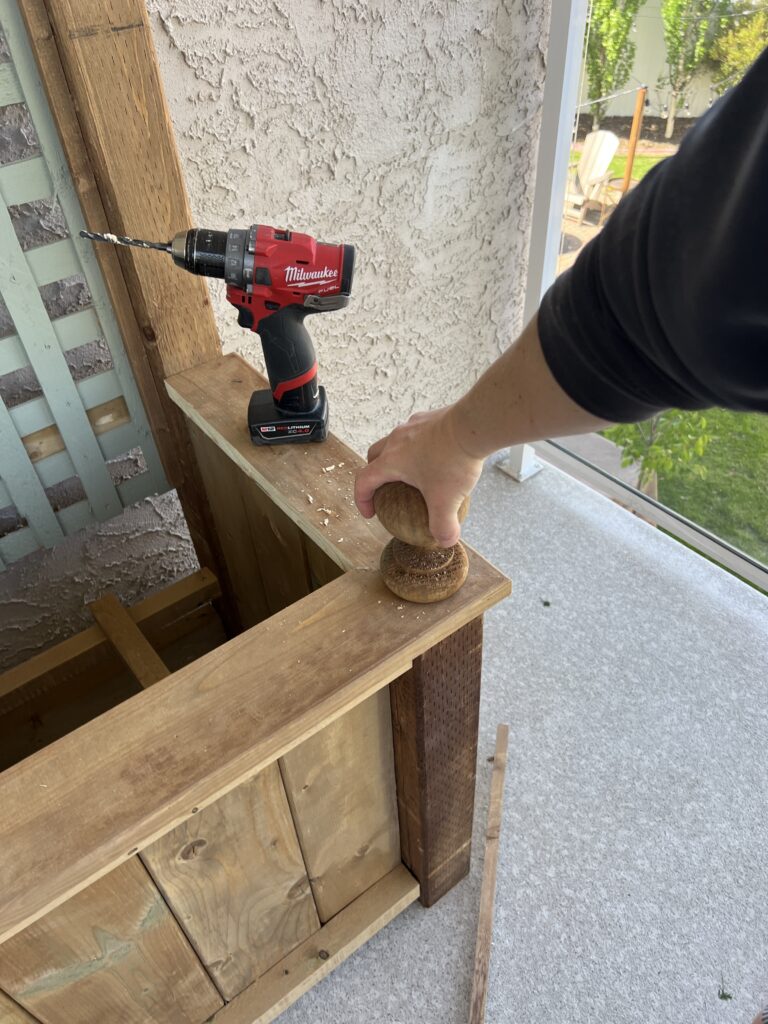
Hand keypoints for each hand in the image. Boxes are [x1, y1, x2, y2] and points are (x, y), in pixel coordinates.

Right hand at [354, 406, 484, 546]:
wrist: (474, 425)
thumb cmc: (454, 461)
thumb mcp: (447, 501)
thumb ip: (443, 526)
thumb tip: (445, 541)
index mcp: (391, 461)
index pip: (364, 480)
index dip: (362, 499)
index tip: (370, 512)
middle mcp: (396, 440)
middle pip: (374, 457)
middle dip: (375, 475)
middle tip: (387, 490)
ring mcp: (412, 425)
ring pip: (395, 442)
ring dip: (397, 458)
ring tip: (414, 473)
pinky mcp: (430, 418)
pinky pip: (416, 434)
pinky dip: (418, 447)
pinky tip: (437, 456)